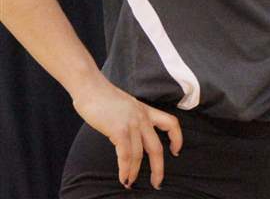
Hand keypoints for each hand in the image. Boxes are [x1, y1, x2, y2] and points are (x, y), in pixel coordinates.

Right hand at [70, 74, 181, 188]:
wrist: (90, 87)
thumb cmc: (103, 97)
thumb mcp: (125, 106)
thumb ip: (131, 118)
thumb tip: (128, 134)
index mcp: (146, 111)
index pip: (171, 123)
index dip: (177, 138)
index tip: (176, 151)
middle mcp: (143, 118)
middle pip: (157, 146)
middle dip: (158, 167)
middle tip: (157, 183)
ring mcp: (132, 123)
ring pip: (140, 154)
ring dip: (135, 172)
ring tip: (130, 183)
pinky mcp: (119, 130)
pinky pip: (126, 154)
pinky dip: (125, 169)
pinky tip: (123, 177)